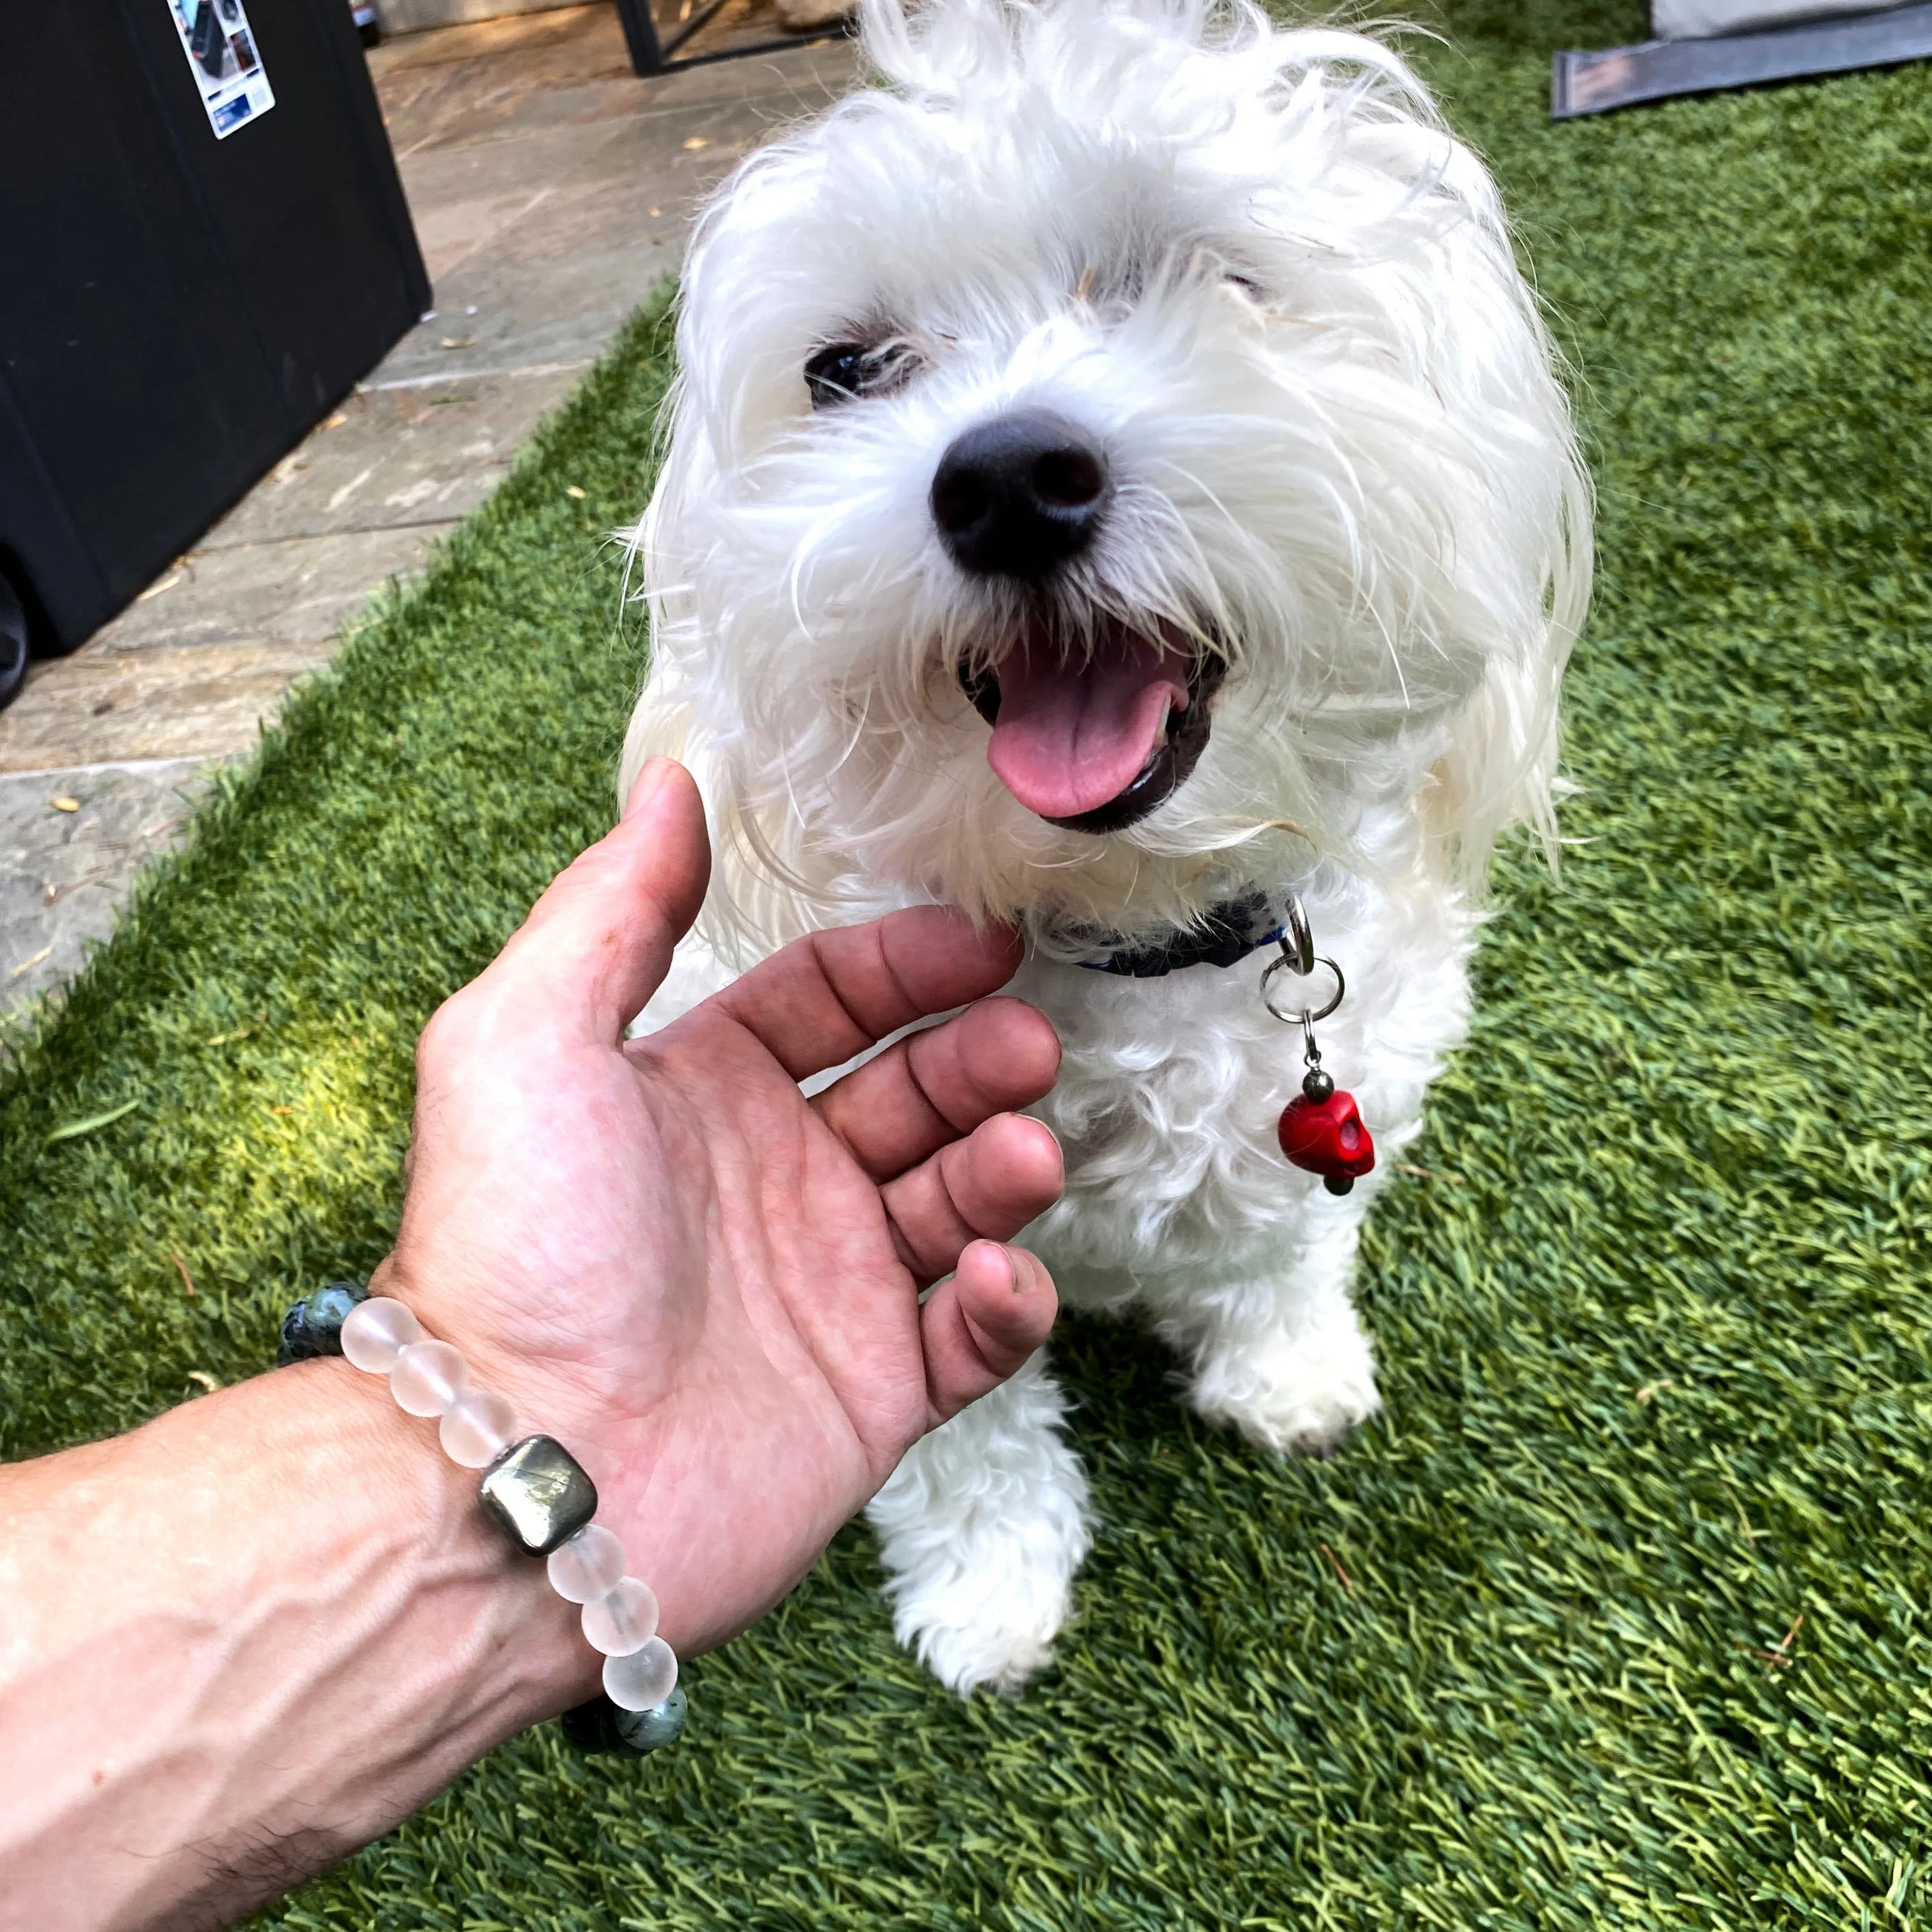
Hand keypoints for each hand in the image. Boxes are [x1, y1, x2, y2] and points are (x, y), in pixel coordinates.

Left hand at [377, 759, 1064, 1660]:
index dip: (908, 965)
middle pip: (916, 1091)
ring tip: (1016, 1156)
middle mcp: (774, 1182)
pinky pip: (974, 1337)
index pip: (832, 1000)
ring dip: (1004, 1167)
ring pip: (960, 1202)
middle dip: (979, 1060)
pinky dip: (1005, 1301)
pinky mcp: (872, 1397)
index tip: (984, 943)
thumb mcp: (523, 1039)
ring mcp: (830, 1291)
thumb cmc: (515, 1245)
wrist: (522, 1468)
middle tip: (1020, 1050)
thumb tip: (671, 783)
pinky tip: (986, 1275)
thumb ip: (610, 909)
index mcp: (700, 1092)